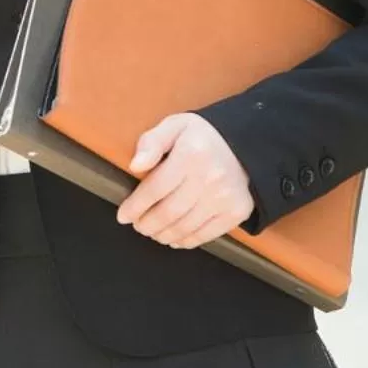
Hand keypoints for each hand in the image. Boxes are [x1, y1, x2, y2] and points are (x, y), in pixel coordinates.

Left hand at [116, 112, 254, 249]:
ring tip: (152, 232)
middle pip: (169, 212)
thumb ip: (151, 142)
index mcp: (191, 154)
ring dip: (163, 234)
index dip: (135, 206)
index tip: (123, 215)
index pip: (155, 188)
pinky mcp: (236, 212)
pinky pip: (205, 235)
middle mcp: (210, 178)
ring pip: (185, 227)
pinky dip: (185, 241)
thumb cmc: (202, 137)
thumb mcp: (175, 126)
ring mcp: (224, 198)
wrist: (245, 145)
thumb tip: (135, 165)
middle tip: (138, 225)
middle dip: (147, 224)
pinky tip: (173, 238)